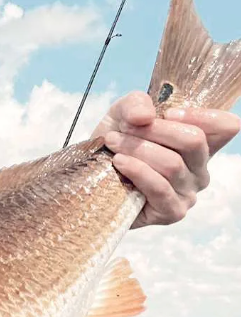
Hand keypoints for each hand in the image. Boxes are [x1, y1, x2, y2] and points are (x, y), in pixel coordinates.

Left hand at [91, 91, 240, 228]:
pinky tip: (119, 162)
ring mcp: (188, 193)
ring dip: (137, 148)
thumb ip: (136, 104)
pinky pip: (160, 188)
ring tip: (112, 142)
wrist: (89, 174)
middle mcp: (199, 169)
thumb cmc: (115, 142)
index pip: (227, 127)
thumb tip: (145, 116)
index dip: (203, 115)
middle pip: (194, 140)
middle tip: (124, 128)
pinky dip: (137, 171)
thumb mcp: (122, 113)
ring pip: (172, 163)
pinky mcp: (171, 212)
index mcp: (198, 143)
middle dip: (155, 129)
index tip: (168, 113)